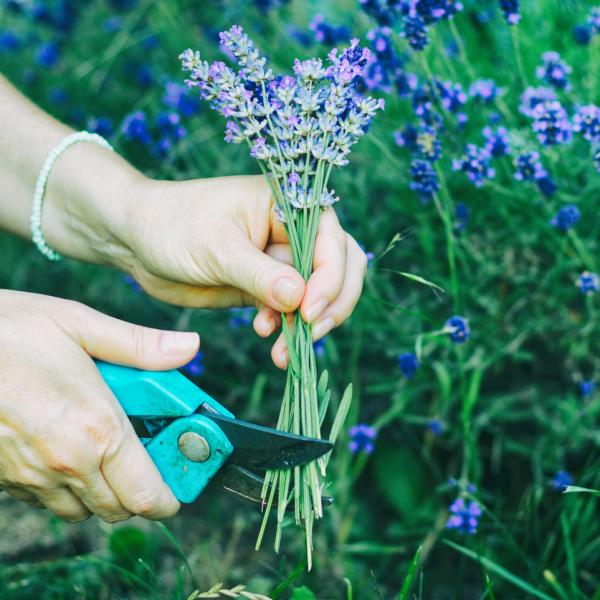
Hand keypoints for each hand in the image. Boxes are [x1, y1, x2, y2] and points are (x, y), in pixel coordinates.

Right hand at [0, 289, 198, 521]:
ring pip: (83, 508)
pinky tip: (66, 445)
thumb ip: (142, 346)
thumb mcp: (81, 326)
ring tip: (105, 445)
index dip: (170, 496)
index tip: (181, 483)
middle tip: (145, 451)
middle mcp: (66, 462)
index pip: (147, 493)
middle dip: (140, 488)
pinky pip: (47, 499)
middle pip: (120, 507)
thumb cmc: (9, 331)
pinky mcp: (6, 477)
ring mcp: (32, 475)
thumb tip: (188, 347)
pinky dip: (66, 485)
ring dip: (103, 487)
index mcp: (97, 428)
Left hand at [121, 175, 367, 368]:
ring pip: (318, 296)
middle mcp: (293, 231)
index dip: (330, 280)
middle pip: (340, 269)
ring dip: (307, 325)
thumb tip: (301, 299)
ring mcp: (280, 261)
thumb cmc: (173, 224)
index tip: (309, 312)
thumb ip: (260, 274)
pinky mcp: (266, 288)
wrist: (138, 242)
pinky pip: (291, 311)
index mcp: (289, 205)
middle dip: (331, 305)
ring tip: (282, 350)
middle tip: (310, 333)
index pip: (332, 243)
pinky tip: (263, 332)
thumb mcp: (217, 247)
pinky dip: (286, 328)